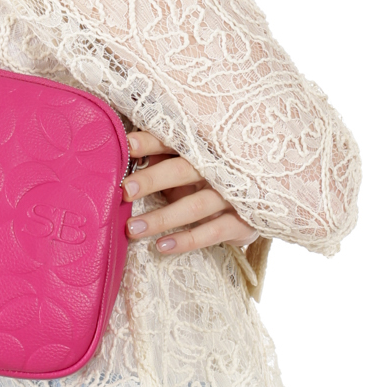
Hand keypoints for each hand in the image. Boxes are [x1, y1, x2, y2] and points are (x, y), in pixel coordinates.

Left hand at [121, 131, 257, 253]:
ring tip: (133, 228)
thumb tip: (128, 152)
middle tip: (126, 190)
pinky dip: (186, 240)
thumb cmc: (211, 180)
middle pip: (182, 170)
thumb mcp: (188, 166)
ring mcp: (233, 196)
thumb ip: (161, 159)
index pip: (173, 140)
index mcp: (203, 149)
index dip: (149, 142)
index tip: (127, 146)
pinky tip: (162, 245)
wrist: (262, 201)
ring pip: (194, 206)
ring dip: (162, 218)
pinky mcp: (242, 222)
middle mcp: (220, 169)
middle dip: (152, 179)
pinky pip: (212, 232)